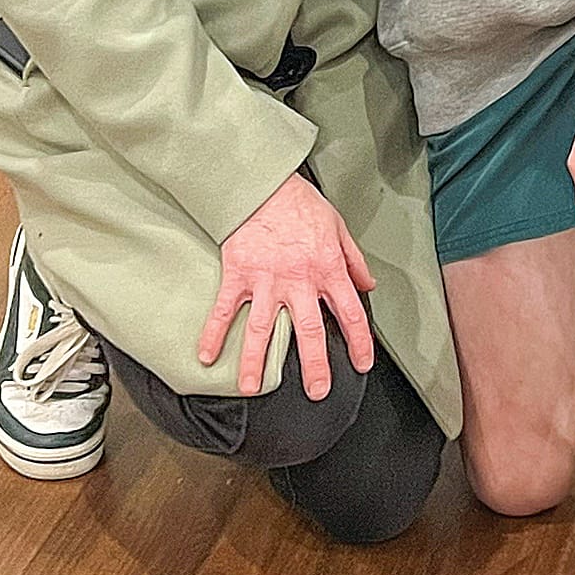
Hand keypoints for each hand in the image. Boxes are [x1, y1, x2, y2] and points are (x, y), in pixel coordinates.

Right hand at [197, 172, 376, 398]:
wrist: (263, 183)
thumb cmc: (301, 204)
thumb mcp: (338, 227)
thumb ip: (354, 260)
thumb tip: (368, 285)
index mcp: (327, 268)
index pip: (350, 312)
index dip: (359, 341)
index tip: (362, 364)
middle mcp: (298, 279)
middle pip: (310, 330)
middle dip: (315, 364)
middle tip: (317, 391)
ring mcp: (266, 279)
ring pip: (263, 328)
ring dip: (256, 361)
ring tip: (252, 388)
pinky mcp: (238, 274)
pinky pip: (224, 309)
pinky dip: (214, 334)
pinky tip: (206, 357)